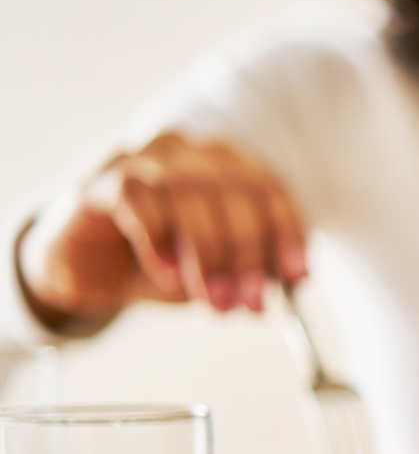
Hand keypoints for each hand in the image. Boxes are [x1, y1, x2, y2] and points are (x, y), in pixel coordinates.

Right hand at [18, 133, 306, 328]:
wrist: (85, 270)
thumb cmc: (158, 262)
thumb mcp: (214, 271)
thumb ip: (248, 269)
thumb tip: (285, 281)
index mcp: (223, 164)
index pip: (268, 189)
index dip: (287, 233)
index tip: (297, 277)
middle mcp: (185, 151)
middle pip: (233, 190)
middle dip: (248, 254)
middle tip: (251, 302)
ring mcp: (139, 159)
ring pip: (188, 193)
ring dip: (207, 255)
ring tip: (214, 300)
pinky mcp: (98, 181)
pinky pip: (136, 200)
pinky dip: (157, 240)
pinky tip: (164, 274)